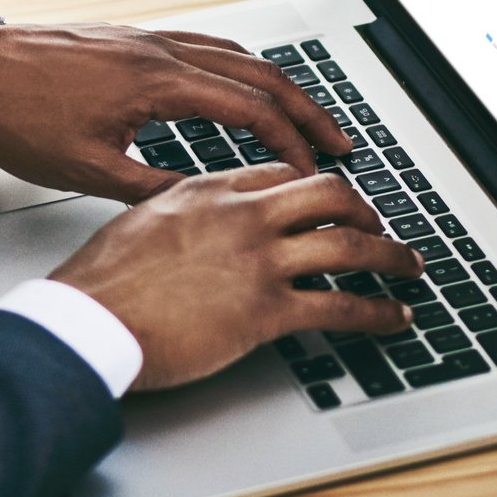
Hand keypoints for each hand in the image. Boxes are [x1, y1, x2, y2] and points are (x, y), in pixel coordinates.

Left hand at [0, 21, 353, 202]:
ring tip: (306, 115)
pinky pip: (205, 44)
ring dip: (278, 85)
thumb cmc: (14, 117)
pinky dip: (240, 67)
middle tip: (342, 141)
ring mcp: (147, 37)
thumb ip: (153, 188)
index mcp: (156, 82)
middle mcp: (160, 49)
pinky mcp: (130, 37)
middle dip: (308, 109)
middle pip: (259, 72)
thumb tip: (203, 205)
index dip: (291, 143)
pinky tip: (242, 85)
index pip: (249, 109)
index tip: (315, 172)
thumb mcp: (86, 170)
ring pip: (235, 53)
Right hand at [50, 165, 422, 389]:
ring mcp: (258, 260)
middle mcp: (241, 216)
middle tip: (379, 222)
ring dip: (391, 255)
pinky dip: (378, 311)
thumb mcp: (137, 222)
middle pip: (328, 192)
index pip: (279, 174)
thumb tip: (188, 225)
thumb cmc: (98, 284)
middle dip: (364, 207)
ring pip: (350, 244)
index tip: (325, 198)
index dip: (312, 185)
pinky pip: (342, 305)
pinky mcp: (265, 310)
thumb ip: (175, 214)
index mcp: (207, 191)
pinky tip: (394, 317)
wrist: (86, 322)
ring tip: (410, 265)